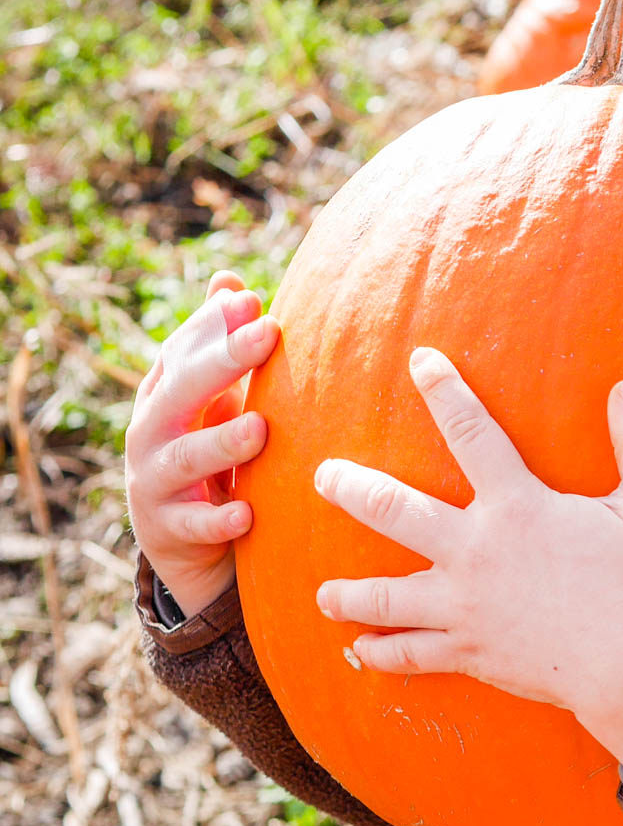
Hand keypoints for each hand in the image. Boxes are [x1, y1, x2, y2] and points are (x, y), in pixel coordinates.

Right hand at [125, 271, 279, 617]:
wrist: (187, 543)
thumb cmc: (210, 455)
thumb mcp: (215, 401)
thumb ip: (221, 348)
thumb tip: (230, 283)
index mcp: (164, 396)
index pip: (182, 352)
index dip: (213, 327)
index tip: (254, 301)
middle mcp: (150, 433)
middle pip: (178, 392)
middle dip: (221, 362)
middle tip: (268, 334)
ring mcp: (154, 483)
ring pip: (183, 459)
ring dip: (222, 442)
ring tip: (260, 429)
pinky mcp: (168, 531)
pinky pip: (193, 525)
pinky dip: (218, 519)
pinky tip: (247, 513)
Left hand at [313, 348, 622, 784]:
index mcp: (518, 506)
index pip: (472, 433)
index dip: (445, 391)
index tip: (421, 362)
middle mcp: (476, 551)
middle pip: (393, 511)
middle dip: (350, 489)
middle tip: (323, 477)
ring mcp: (464, 606)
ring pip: (384, 596)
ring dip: (347, 593)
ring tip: (324, 592)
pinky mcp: (468, 652)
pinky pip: (410, 654)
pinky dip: (380, 653)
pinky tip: (360, 652)